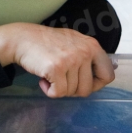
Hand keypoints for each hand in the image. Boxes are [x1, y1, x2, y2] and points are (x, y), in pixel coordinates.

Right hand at [0, 23, 115, 96]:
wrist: (23, 39)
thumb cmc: (48, 43)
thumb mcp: (75, 42)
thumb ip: (89, 56)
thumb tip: (106, 75)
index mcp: (92, 46)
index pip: (108, 75)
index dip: (96, 84)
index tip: (83, 84)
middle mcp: (84, 52)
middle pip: (87, 89)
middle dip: (73, 90)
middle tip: (62, 79)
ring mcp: (71, 60)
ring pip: (71, 92)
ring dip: (59, 88)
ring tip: (51, 74)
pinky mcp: (56, 68)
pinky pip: (58, 93)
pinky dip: (49, 91)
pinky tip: (44, 79)